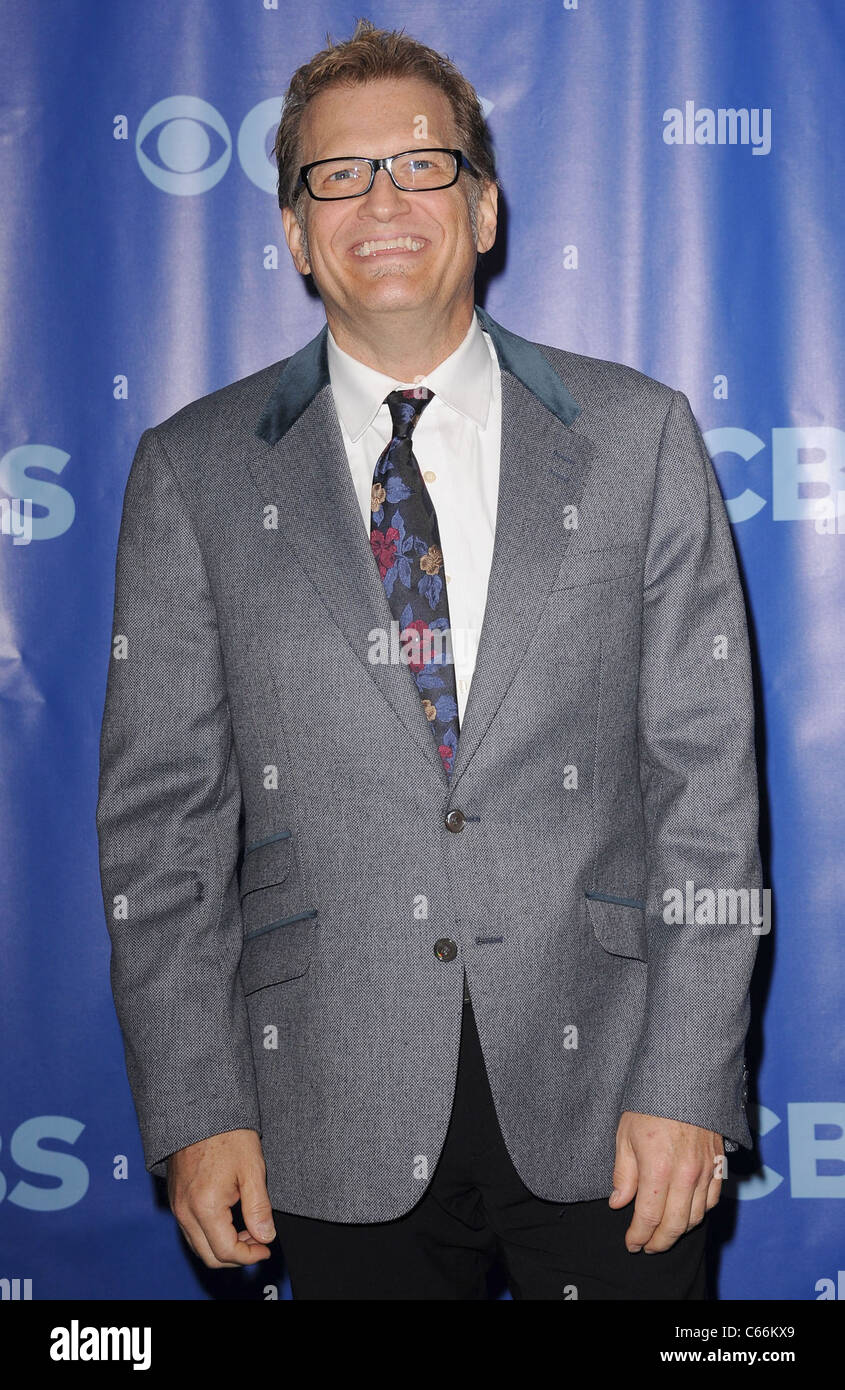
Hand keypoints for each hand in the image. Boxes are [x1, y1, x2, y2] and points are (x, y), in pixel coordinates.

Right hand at [167, 1128, 275, 1268]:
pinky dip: (211, 1234)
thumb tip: (265, 1237)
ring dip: (223, 1246)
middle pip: (209, 1256)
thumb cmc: (228, 1134)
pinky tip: (231, 1218)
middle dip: (237, 1256)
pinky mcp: (176, 1199)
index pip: (226, 1251)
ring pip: (198, 1245)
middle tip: (259, 1242)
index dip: (250, 1256)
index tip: (266, 1248)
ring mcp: (177, 1206)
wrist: (200, 1110)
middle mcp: (185, 1211)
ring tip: (248, 1228)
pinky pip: (191, 1230)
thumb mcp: (252, 1169)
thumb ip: (259, 1208)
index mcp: (205, 1206)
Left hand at [609, 1111, 723, 1252]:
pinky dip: (699, 1214)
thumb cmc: (650, 1103)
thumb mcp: (625, 1135)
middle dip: (659, 1242)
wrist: (685, 1078)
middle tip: (647, 1246)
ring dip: (679, 1232)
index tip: (631, 1243)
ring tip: (664, 1235)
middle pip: (674, 1225)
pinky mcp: (719, 1164)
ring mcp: (705, 1170)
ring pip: (695, 1217)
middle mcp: (685, 1174)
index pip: (648, 1217)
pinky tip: (686, 1215)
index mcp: (658, 1168)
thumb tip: (618, 1202)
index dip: (639, 1236)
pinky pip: (712, 1201)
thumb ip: (623, 1173)